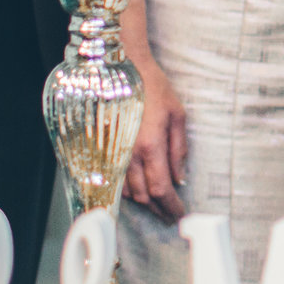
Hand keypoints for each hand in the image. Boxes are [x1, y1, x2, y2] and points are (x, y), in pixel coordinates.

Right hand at [124, 61, 188, 220]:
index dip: (171, 207)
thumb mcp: (177, 114)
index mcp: (150, 145)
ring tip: (157, 205)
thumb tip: (181, 178)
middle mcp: (128, 154)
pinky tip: (138, 189)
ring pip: (127, 192)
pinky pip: (114, 180)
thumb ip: (179, 149)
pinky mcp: (101, 149)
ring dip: (143, 202)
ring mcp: (111, 152)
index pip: (162, 189)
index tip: (180, 214)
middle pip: (144, 196)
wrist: (121, 68)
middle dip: (159, 209)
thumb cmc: (152, 87)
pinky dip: (127, 191)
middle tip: (171, 215)